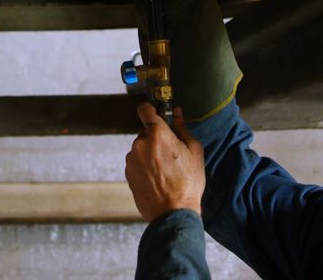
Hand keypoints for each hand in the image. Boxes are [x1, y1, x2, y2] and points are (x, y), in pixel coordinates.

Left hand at [125, 103, 205, 221]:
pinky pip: (137, 162)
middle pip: (146, 131)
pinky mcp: (128, 173)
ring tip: (166, 170)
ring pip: (141, 148)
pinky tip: (158, 178)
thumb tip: (176, 112)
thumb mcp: (194, 151)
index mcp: (157, 134)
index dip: (150, 109)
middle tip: (172, 152)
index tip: (156, 112)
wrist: (173, 213)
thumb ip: (182, 128)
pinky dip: (145, 165)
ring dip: (150, 152)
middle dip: (157, 137)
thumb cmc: (188, 182)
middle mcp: (140, 143)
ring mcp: (131, 159)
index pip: (145, 109)